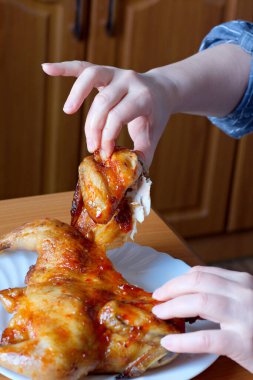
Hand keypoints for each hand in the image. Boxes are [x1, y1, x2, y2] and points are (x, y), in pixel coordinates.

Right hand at [42, 61, 173, 166]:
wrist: (162, 91)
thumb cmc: (155, 116)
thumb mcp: (153, 135)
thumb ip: (143, 153)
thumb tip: (130, 173)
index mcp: (143, 97)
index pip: (118, 116)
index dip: (108, 136)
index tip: (105, 153)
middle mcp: (129, 80)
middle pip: (103, 103)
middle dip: (94, 128)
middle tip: (92, 147)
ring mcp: (116, 72)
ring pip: (91, 77)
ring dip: (77, 94)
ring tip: (68, 111)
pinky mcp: (105, 71)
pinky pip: (82, 66)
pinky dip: (64, 68)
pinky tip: (46, 68)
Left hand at [152, 266, 252, 371]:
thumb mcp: (245, 300)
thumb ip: (222, 292)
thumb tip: (187, 292)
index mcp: (242, 282)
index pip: (203, 273)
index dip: (178, 280)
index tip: (165, 289)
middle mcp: (243, 293)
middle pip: (198, 282)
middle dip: (172, 288)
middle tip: (157, 298)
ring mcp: (244, 317)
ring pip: (200, 302)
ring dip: (173, 306)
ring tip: (159, 313)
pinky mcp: (242, 343)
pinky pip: (206, 338)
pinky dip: (184, 340)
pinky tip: (169, 342)